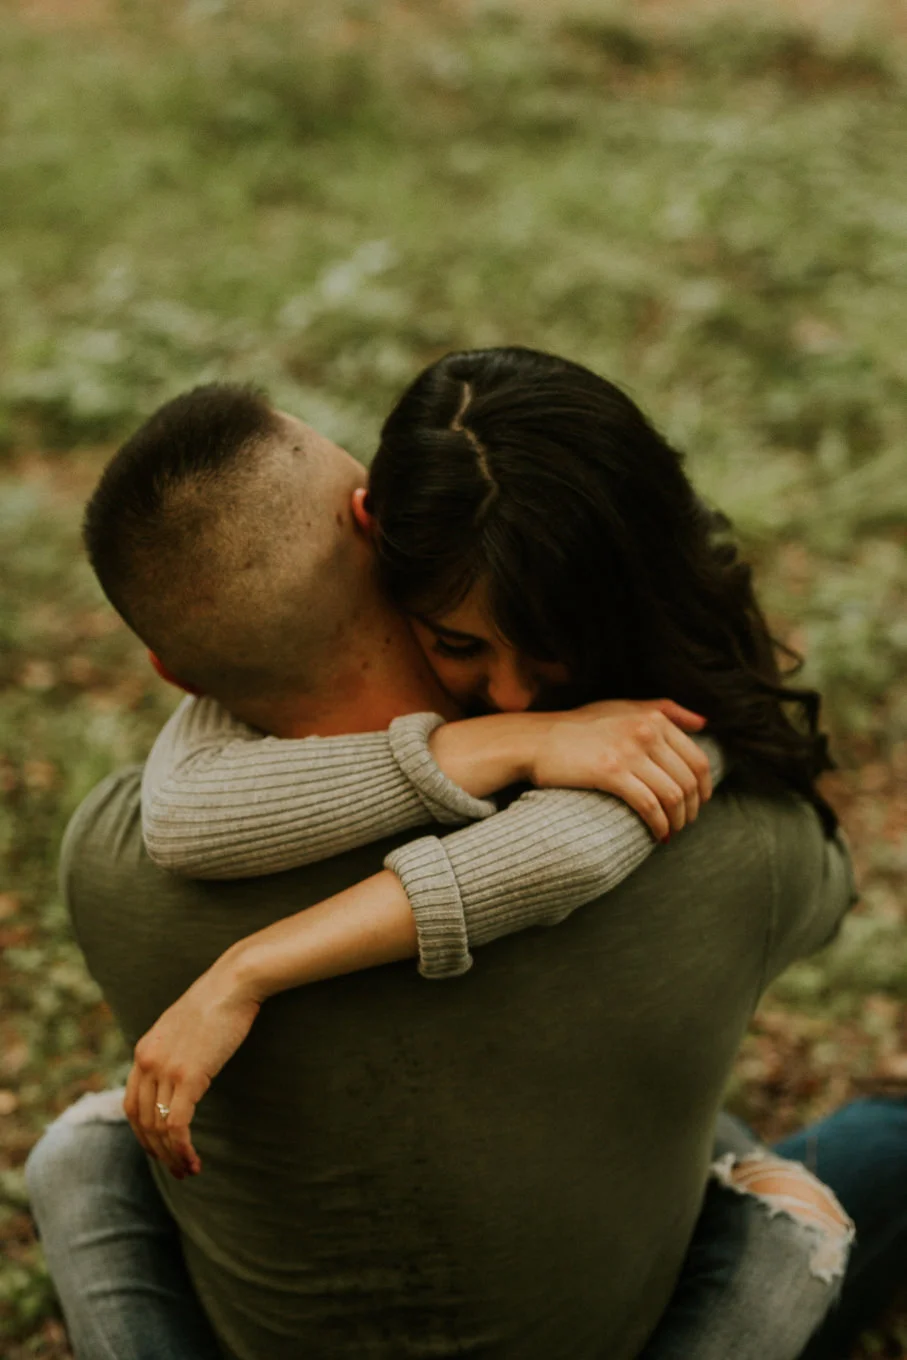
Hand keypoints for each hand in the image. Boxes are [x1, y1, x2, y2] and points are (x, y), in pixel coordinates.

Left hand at [124, 957, 260, 1178]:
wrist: (233, 983)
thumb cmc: (218, 1001)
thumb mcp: (184, 1026)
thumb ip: (175, 1049)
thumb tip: (183, 1070)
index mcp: (144, 1051)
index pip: (131, 1104)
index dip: (143, 1133)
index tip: (160, 1149)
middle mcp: (147, 1062)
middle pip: (141, 1121)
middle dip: (156, 1151)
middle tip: (176, 1168)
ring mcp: (166, 1070)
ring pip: (158, 1128)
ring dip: (172, 1156)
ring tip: (188, 1170)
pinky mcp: (188, 1076)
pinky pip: (176, 1125)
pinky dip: (182, 1149)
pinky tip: (194, 1160)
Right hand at [530, 699, 712, 841]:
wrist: (537, 740)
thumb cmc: (580, 726)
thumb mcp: (623, 707)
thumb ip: (666, 709)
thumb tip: (704, 722)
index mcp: (653, 717)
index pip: (697, 758)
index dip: (704, 787)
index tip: (698, 803)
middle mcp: (646, 731)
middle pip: (689, 780)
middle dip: (692, 809)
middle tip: (684, 823)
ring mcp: (629, 751)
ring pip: (673, 795)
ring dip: (677, 820)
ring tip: (671, 831)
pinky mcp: (611, 772)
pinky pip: (649, 805)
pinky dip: (659, 824)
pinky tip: (657, 834)